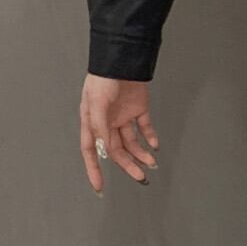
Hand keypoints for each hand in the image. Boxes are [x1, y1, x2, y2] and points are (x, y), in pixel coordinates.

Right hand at [79, 74, 158, 192]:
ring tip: (151, 164)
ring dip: (141, 154)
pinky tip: (155, 145)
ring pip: (132, 142)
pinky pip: (144, 127)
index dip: (94, 169)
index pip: (92, 151)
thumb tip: (104, 150)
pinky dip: (150, 136)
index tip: (99, 187)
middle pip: (117, 150)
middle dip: (128, 165)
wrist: (123, 58)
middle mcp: (107, 122)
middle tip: (140, 178)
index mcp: (92, 122)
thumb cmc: (104, 78)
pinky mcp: (138, 108)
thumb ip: (100, 128)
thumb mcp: (97, 103)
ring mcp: (123, 116)